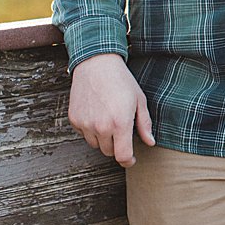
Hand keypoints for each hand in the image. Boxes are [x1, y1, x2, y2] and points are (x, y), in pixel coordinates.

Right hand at [68, 52, 153, 167]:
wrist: (96, 63)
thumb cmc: (121, 80)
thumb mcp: (139, 100)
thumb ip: (145, 124)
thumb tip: (150, 142)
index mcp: (120, 124)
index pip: (122, 156)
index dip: (128, 161)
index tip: (131, 159)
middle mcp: (101, 127)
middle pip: (109, 152)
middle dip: (116, 145)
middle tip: (119, 128)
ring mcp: (86, 123)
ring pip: (95, 144)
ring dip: (102, 138)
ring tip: (107, 118)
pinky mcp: (75, 119)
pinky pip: (83, 133)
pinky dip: (90, 129)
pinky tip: (96, 113)